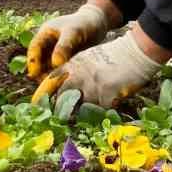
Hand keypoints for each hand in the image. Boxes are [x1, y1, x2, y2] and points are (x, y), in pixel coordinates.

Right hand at [25, 2, 109, 78]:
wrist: (99, 22)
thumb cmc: (84, 23)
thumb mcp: (73, 32)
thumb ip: (64, 46)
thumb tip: (55, 64)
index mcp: (45, 33)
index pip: (34, 49)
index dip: (33, 62)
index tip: (34, 74)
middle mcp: (49, 44)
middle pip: (40, 61)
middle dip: (42, 72)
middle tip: (47, 84)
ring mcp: (57, 52)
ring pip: (49, 67)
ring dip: (51, 76)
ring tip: (57, 86)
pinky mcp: (66, 60)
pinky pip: (60, 70)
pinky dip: (61, 76)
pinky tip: (65, 83)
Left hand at [32, 30, 162, 106]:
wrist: (136, 53)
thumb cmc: (113, 55)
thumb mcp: (89, 57)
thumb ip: (75, 71)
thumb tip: (64, 89)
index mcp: (74, 65)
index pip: (51, 81)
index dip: (42, 94)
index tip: (36, 104)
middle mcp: (80, 77)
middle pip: (62, 99)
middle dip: (58, 110)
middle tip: (56, 118)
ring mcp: (93, 89)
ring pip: (81, 109)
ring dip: (83, 112)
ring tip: (87, 111)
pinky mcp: (107, 99)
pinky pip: (100, 112)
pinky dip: (102, 111)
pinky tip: (108, 105)